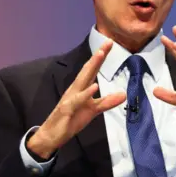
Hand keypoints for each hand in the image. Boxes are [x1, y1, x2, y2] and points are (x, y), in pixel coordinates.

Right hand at [27, 39, 125, 157]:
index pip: (92, 69)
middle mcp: (75, 89)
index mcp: (81, 88)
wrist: (52, 134)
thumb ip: (107, 102)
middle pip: (88, 69)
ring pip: (82, 80)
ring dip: (91, 67)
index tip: (110, 43)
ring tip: (100, 55)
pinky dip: (85, 93)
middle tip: (108, 42)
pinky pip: (77, 100)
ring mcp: (71, 98)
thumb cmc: (72, 119)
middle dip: (98, 56)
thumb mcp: (93, 110)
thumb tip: (124, 94)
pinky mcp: (67, 109)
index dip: (101, 57)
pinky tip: (94, 86)